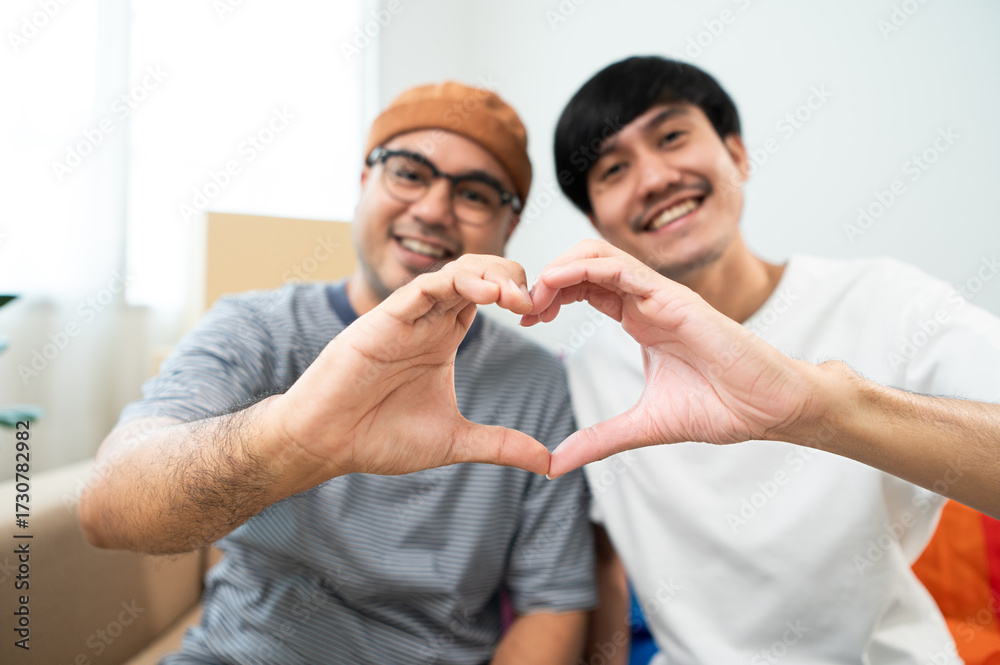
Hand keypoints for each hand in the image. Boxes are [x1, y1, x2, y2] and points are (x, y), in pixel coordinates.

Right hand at [272, 254, 550, 480]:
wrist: (327, 444)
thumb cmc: (378, 437)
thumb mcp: (454, 442)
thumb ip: (501, 445)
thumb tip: (549, 464)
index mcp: (443, 337)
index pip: (488, 296)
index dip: (519, 295)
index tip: (544, 313)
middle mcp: (427, 319)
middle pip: (478, 274)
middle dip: (512, 278)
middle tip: (537, 302)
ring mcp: (406, 316)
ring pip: (455, 273)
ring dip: (490, 275)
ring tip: (517, 295)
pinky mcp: (383, 319)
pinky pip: (423, 287)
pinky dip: (456, 283)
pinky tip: (486, 293)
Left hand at [523, 240, 817, 477]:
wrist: (770, 409)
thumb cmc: (721, 407)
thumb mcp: (643, 426)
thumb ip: (598, 440)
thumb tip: (553, 464)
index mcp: (638, 317)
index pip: (583, 286)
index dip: (549, 295)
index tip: (524, 320)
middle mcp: (646, 299)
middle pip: (583, 263)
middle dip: (546, 278)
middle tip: (521, 307)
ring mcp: (661, 295)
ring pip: (598, 254)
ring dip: (558, 268)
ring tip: (534, 296)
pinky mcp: (676, 299)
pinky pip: (624, 268)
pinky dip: (584, 268)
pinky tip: (556, 283)